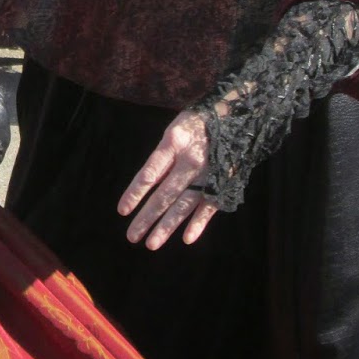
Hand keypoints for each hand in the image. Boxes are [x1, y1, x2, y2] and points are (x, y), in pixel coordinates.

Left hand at [118, 111, 218, 249]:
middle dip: (147, 218)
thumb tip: (146, 183)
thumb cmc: (197, 122)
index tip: (122, 211)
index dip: (135, 193)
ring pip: (184, 205)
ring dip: (167, 226)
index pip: (149, 174)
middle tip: (131, 237)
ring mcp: (208, 174)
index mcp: (173, 144)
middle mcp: (190, 161)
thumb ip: (162, 156)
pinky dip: (198, 224)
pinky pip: (209, 207)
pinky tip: (186, 239)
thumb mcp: (174, 129)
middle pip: (164, 195)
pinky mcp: (223, 182)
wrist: (237, 114)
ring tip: (151, 244)